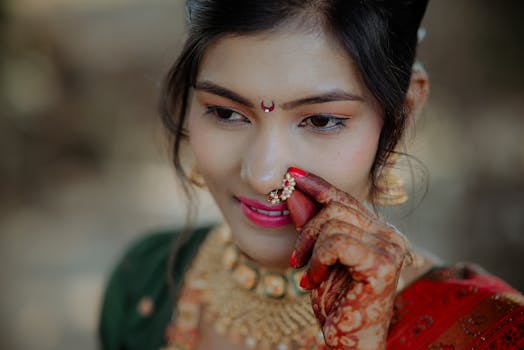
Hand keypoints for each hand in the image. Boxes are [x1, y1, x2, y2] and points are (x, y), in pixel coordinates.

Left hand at [286, 167, 409, 349]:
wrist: (347, 339)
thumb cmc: (335, 301)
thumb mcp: (316, 256)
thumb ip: (311, 226)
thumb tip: (296, 192)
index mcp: (378, 230)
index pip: (344, 199)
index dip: (318, 186)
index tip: (293, 175)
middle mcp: (389, 235)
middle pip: (335, 208)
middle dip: (306, 231)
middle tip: (295, 259)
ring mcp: (389, 248)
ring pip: (332, 225)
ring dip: (309, 251)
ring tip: (307, 274)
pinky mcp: (381, 264)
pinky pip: (335, 243)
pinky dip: (317, 262)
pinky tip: (313, 281)